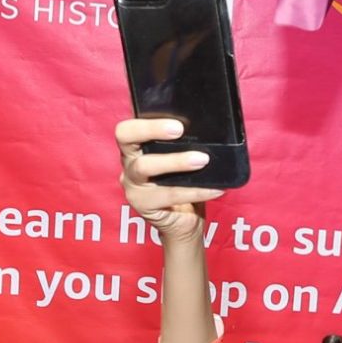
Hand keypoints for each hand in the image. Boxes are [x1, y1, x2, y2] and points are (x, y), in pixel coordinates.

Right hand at [116, 118, 224, 245]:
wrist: (184, 222)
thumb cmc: (183, 184)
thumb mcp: (181, 159)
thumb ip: (184, 143)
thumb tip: (209, 127)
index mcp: (136, 147)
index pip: (127, 127)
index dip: (145, 121)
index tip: (174, 121)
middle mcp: (128, 163)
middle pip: (125, 139)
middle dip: (152, 130)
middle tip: (179, 130)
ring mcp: (132, 185)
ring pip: (145, 166)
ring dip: (175, 161)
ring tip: (202, 160)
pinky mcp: (143, 205)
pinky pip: (169, 195)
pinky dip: (196, 191)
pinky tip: (216, 188)